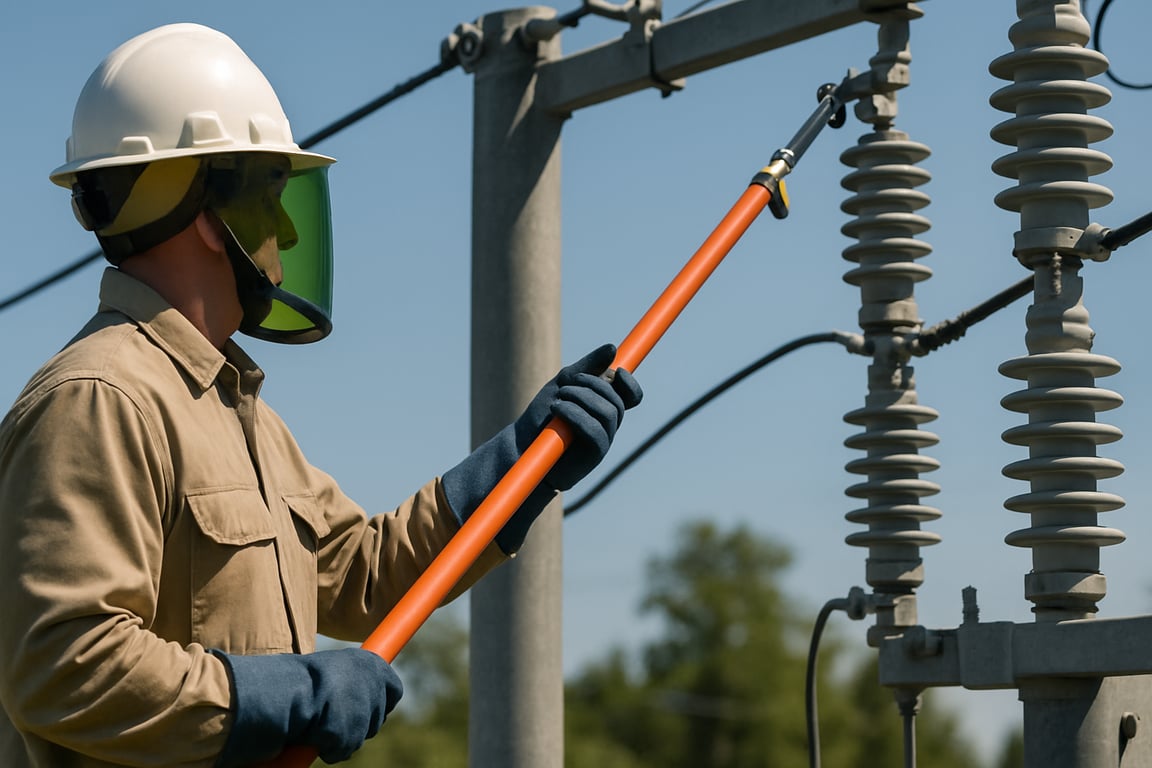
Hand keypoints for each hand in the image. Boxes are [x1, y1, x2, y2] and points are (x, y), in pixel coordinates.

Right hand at [213, 648, 402, 765]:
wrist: (282, 690)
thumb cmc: (298, 678)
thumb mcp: (330, 670)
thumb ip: (348, 680)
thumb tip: (358, 691)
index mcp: (371, 663)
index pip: (394, 689)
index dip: (382, 701)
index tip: (368, 708)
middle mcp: (374, 684)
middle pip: (379, 716)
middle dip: (361, 723)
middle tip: (336, 721)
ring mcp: (364, 709)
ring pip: (361, 736)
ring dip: (343, 737)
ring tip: (319, 724)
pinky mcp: (351, 733)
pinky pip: (343, 750)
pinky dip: (330, 750)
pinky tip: (314, 737)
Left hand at [513, 343, 642, 490]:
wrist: (521, 444)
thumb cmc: (542, 415)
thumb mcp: (564, 383)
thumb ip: (588, 367)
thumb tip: (613, 349)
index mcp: (604, 408)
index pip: (632, 397)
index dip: (630, 384)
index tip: (617, 371)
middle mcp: (608, 425)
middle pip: (617, 401)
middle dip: (594, 385)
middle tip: (566, 385)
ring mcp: (603, 441)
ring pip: (609, 413)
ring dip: (582, 398)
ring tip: (558, 398)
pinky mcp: (594, 455)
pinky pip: (596, 431)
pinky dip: (576, 414)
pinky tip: (557, 409)